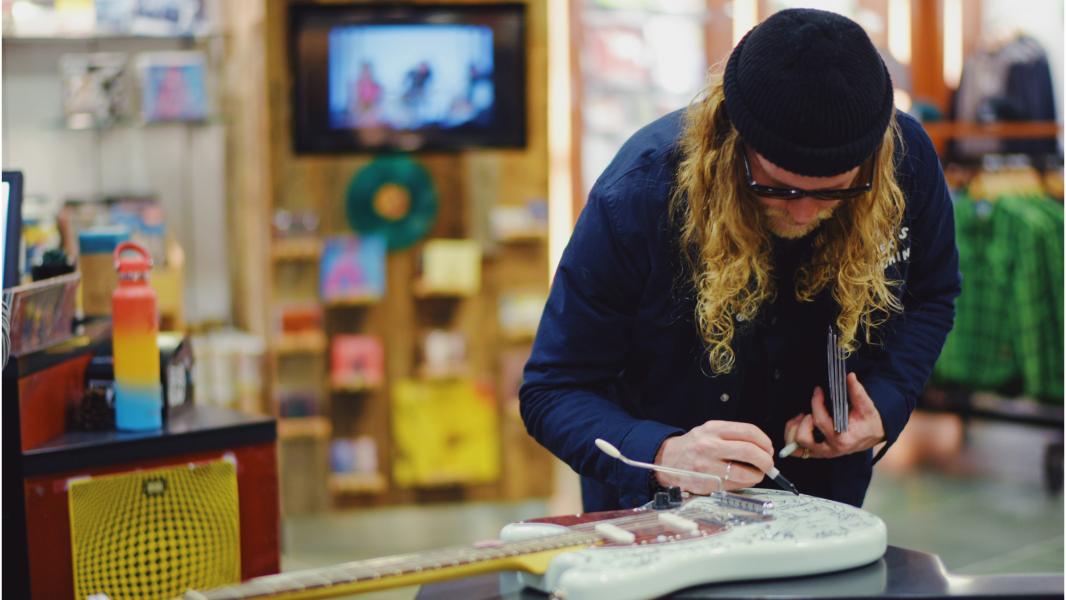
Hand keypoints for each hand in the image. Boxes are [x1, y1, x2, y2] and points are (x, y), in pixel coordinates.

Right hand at [654, 420, 774, 492]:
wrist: (667, 459)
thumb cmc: (693, 446)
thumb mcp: (710, 431)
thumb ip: (733, 436)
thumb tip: (762, 449)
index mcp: (713, 429)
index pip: (748, 431)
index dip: (764, 441)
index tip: (768, 448)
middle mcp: (710, 445)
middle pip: (750, 451)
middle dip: (766, 460)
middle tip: (769, 464)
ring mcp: (707, 465)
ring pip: (744, 472)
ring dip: (757, 475)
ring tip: (757, 474)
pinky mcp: (706, 483)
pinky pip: (734, 485)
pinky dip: (744, 483)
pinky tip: (742, 480)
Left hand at [784, 373, 885, 458]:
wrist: (871, 436)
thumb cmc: (868, 422)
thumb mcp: (867, 407)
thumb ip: (857, 392)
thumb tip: (850, 376)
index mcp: (842, 439)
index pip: (820, 421)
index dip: (815, 403)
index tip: (817, 390)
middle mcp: (829, 449)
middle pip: (803, 437)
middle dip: (803, 421)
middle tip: (809, 411)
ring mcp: (821, 452)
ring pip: (796, 446)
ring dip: (794, 429)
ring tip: (802, 416)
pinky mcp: (815, 452)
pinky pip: (797, 449)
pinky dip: (793, 435)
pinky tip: (800, 423)